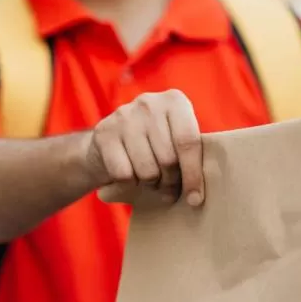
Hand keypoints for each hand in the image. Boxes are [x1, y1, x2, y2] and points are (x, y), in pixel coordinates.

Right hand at [87, 90, 204, 206]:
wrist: (109, 141)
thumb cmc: (154, 145)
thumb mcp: (177, 140)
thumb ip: (192, 156)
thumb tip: (196, 195)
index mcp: (175, 101)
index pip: (188, 142)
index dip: (193, 175)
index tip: (195, 199)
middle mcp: (149, 103)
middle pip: (168, 159)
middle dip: (171, 182)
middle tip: (168, 187)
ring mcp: (125, 116)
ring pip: (147, 170)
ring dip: (151, 184)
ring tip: (150, 179)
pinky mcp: (104, 133)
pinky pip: (124, 175)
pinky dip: (129, 184)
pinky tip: (131, 175)